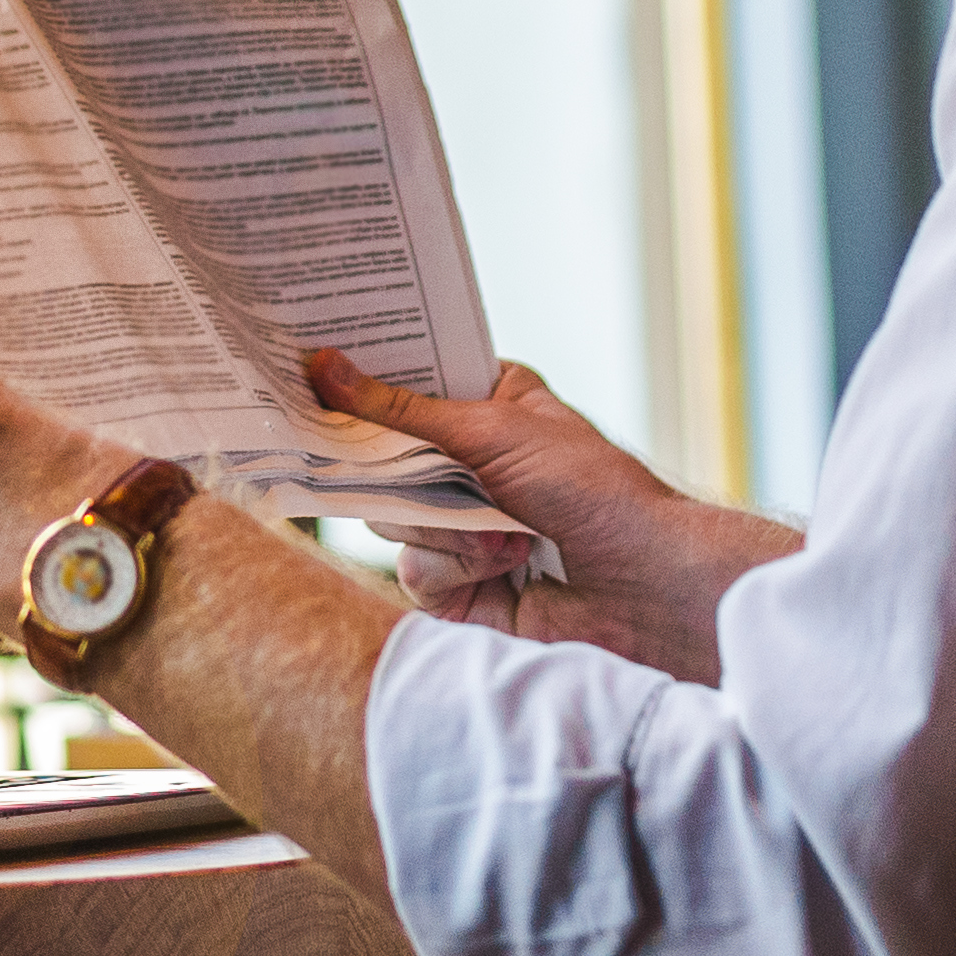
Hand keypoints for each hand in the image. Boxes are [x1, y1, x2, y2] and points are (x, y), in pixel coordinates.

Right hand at [309, 349, 797, 681]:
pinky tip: (502, 568)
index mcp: (491, 409)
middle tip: (366, 451)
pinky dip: (452, 569)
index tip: (311, 365)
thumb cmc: (592, 490)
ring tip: (502, 533)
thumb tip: (322, 366)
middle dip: (387, 466)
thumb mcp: (492, 430)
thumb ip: (401, 407)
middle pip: (382, 458)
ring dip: (440, 527)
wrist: (644, 590)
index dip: (362, 381)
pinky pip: (412, 571)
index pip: (408, 386)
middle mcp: (472, 467)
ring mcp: (463, 528)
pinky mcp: (459, 589)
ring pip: (390, 519)